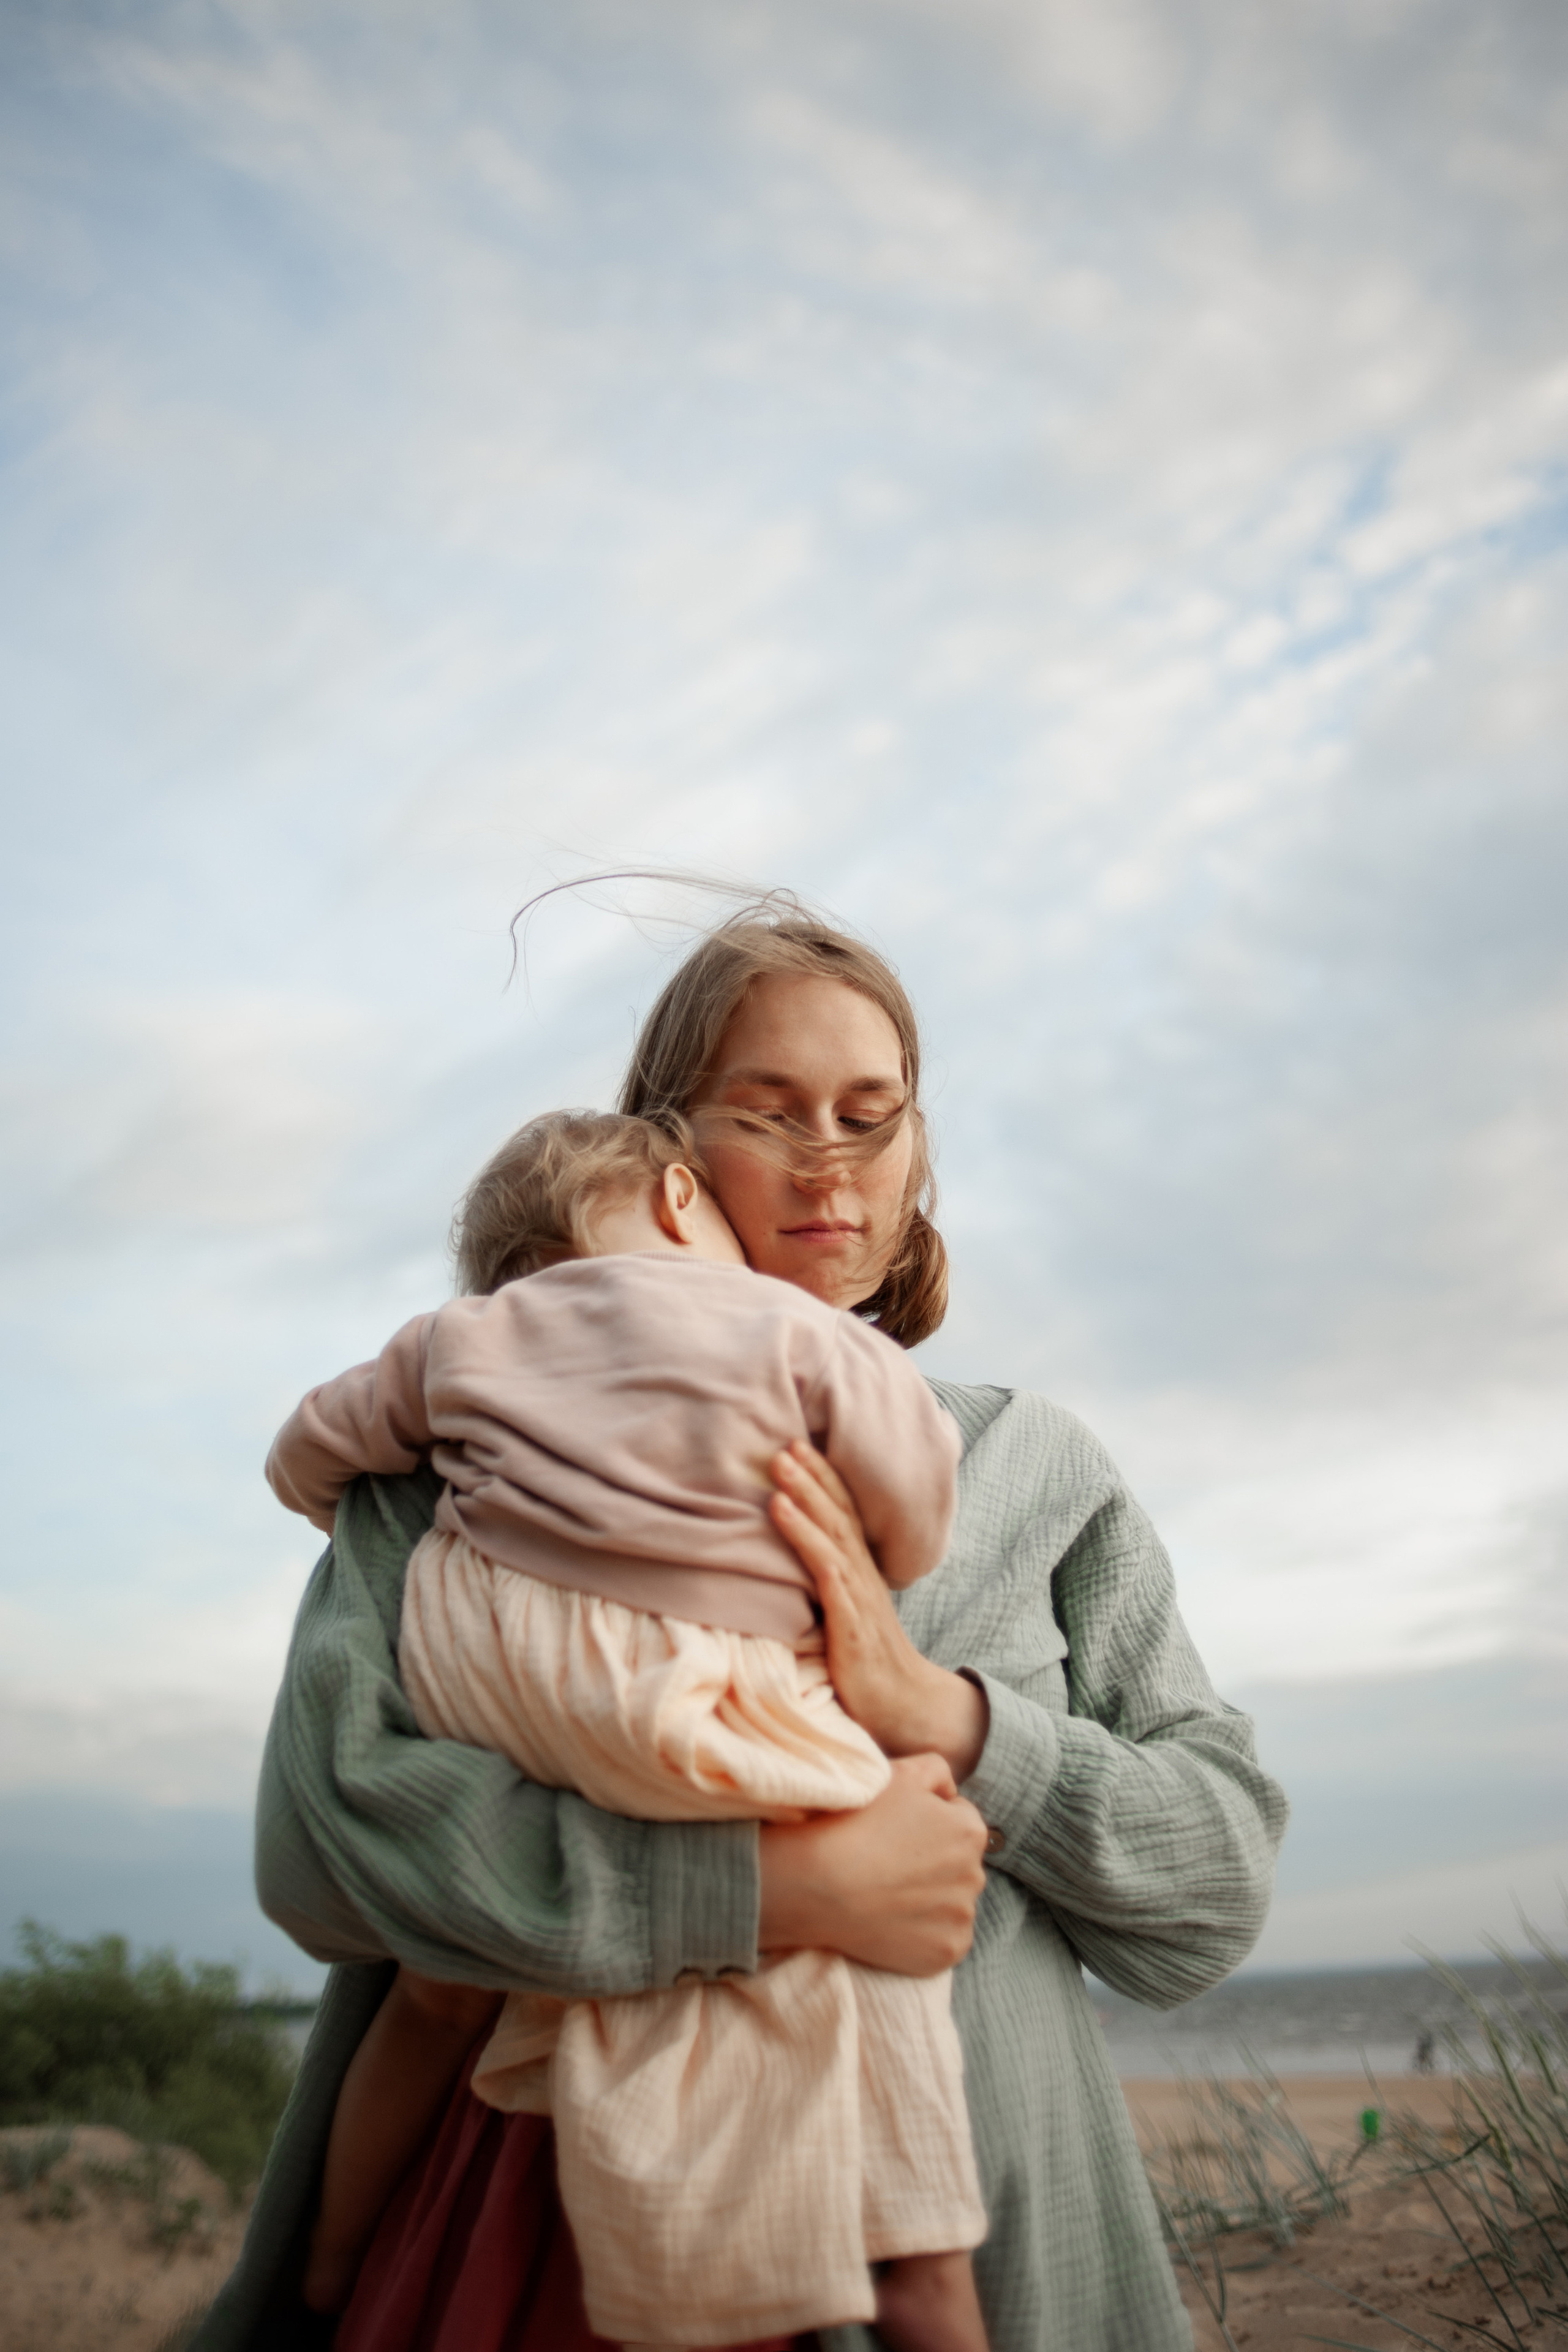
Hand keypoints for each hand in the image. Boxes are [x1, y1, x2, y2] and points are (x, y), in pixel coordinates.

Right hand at [758, 1753, 987, 1972]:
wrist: (817, 1884)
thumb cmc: (857, 1821)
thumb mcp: (901, 1772)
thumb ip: (938, 1771)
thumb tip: (950, 1794)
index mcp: (970, 1831)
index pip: (959, 1821)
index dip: (925, 1823)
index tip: (895, 1831)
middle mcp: (976, 1875)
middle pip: (958, 1865)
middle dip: (934, 1861)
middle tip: (888, 1862)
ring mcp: (962, 1918)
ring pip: (951, 1903)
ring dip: (930, 1898)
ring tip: (886, 1891)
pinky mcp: (948, 1952)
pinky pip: (945, 1939)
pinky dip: (924, 1933)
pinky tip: (892, 1920)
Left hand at [769, 1438, 988, 1779]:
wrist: (906, 1711)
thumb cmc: (868, 1670)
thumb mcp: (846, 1622)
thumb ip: (828, 1595)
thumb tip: (790, 1577)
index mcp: (862, 1574)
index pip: (844, 1516)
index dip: (823, 1480)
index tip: (797, 1447)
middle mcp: (863, 1576)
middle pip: (839, 1512)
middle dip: (812, 1473)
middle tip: (783, 1439)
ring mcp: (859, 1596)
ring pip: (832, 1531)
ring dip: (804, 1493)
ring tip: (778, 1463)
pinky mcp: (851, 1622)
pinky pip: (826, 1569)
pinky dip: (802, 1535)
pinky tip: (780, 1511)